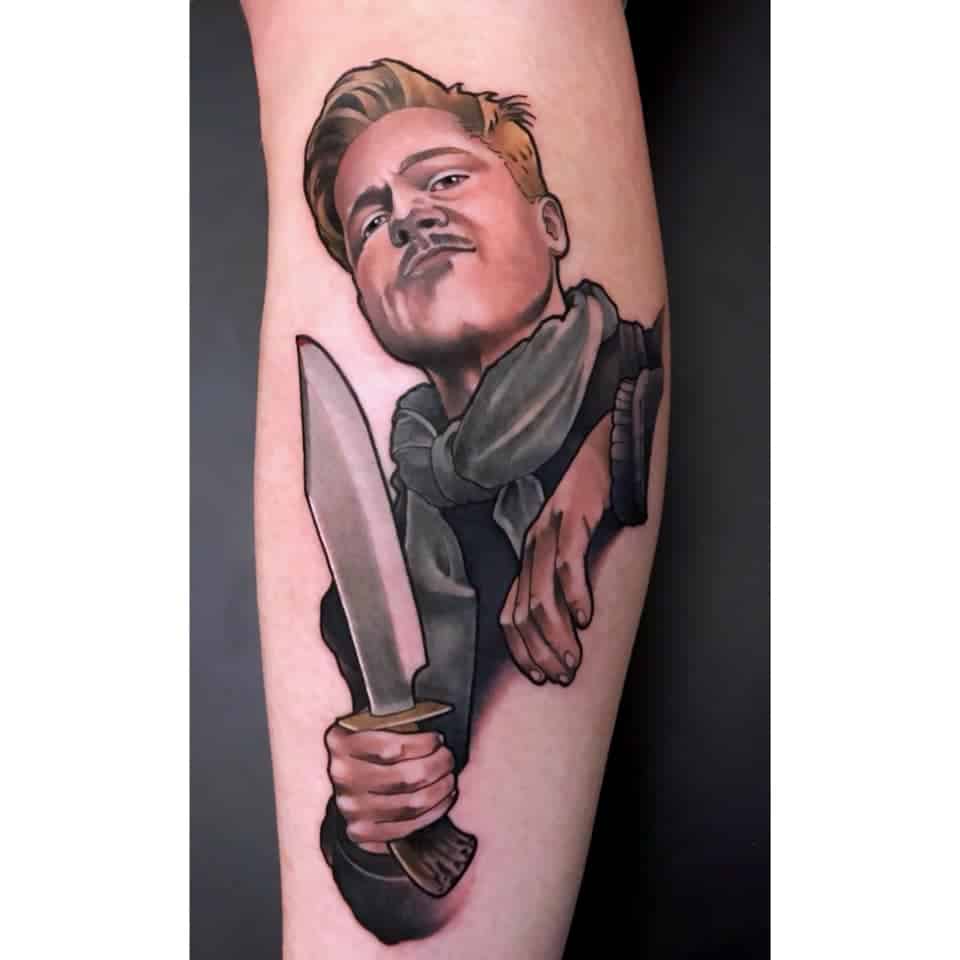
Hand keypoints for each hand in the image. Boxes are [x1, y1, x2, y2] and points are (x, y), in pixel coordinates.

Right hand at [325, 724, 456, 852]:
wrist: (332, 782)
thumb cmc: (360, 747)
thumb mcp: (365, 723)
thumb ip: (390, 722)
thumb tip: (431, 720)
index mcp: (342, 743)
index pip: (393, 747)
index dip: (424, 744)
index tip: (437, 739)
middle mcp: (343, 777)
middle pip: (407, 777)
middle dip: (438, 766)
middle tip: (448, 757)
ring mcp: (351, 808)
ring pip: (411, 803)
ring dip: (440, 789)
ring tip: (448, 777)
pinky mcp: (361, 832)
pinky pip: (406, 827)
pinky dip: (432, 813)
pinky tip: (442, 800)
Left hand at [500, 415, 610, 685]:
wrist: (601, 450)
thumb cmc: (589, 503)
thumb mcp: (567, 543)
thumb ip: (562, 578)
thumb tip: (573, 623)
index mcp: (527, 558)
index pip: (510, 615)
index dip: (522, 650)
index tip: (540, 677)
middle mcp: (530, 548)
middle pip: (523, 613)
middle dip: (540, 652)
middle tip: (563, 677)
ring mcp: (548, 534)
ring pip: (542, 596)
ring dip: (557, 634)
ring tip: (574, 660)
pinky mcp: (571, 519)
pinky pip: (566, 563)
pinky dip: (575, 595)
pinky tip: (587, 619)